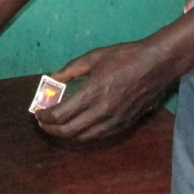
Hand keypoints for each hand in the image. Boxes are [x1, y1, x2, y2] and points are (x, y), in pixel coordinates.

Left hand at [35, 40, 175, 140]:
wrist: (156, 65)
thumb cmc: (125, 56)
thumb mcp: (95, 56)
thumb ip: (72, 68)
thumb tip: (54, 77)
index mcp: (93, 92)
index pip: (61, 114)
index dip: (46, 116)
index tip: (38, 113)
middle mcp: (102, 111)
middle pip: (69, 130)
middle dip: (51, 129)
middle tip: (43, 122)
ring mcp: (114, 120)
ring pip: (84, 137)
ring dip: (66, 134)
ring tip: (57, 126)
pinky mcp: (124, 124)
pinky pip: (98, 136)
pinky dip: (83, 135)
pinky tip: (78, 127)